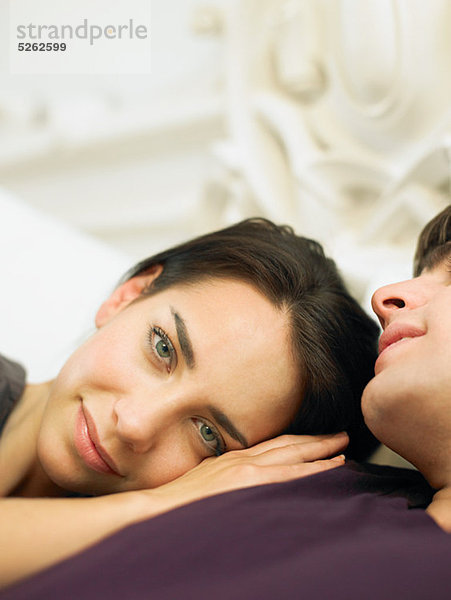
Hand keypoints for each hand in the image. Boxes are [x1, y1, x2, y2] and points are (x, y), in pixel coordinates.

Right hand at [145, 432, 347, 514]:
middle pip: (287, 444)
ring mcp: (245, 469)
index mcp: (231, 459)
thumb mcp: (202, 484)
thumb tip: (237, 485)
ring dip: (320, 451)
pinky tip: (330, 468)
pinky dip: (312, 469)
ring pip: (292, 455)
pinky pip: (288, 474)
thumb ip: (223, 480)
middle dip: (316, 441)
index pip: (272, 445)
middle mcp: (241, 458)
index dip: (297, 442)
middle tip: (340, 436)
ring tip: (342, 448)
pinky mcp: (247, 482)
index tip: (317, 440)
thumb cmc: (174, 503)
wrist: (153, 508)